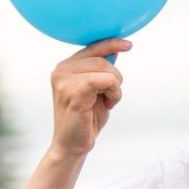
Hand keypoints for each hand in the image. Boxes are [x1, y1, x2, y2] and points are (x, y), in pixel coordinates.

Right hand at [47, 40, 128, 159]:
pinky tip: (108, 105)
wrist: (73, 145)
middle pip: (103, 59)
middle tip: (107, 98)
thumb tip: (114, 50)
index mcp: (64, 67)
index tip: (128, 45)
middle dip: (115, 79)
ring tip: (105, 103)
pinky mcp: (72, 92)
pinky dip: (113, 92)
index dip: (111, 43)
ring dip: (115, 88)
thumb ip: (101, 70)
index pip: (91, 47)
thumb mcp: (97, 90)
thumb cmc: (86, 119)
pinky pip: (105, 80)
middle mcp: (61, 70)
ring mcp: (63, 80)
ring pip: (106, 70)